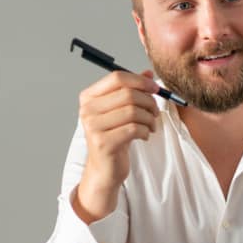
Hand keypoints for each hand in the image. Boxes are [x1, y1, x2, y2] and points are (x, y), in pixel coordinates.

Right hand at [72, 69, 159, 222]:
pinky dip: (146, 131)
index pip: (117, 78)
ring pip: (133, 111)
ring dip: (149, 118)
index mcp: (89, 97)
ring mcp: (93, 126)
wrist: (104, 169)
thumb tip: (148, 72)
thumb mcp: (121, 111)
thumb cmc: (114, 137)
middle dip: (149, 102)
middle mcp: (87, 110)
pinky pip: (134, 128)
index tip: (155, 89)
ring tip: (151, 125)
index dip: (140, 81)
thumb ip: (132, 90)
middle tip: (155, 112)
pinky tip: (145, 135)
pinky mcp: (103, 142)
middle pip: (128, 94)